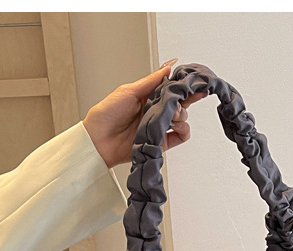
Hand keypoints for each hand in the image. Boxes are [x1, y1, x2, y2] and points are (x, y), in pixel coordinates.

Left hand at [83, 59, 205, 168]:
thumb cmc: (106, 114)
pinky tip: (175, 127)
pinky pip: (180, 136)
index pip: (171, 88)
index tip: (193, 82)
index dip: (183, 85)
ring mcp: (158, 126)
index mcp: (148, 95)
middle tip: (182, 99)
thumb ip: (151, 80)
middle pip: (180, 103)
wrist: (98, 140)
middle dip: (185, 99)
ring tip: (170, 115)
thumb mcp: (128, 90)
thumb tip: (168, 67)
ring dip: (181, 115)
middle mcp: (155, 110)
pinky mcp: (161, 142)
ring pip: (182, 118)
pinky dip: (183, 131)